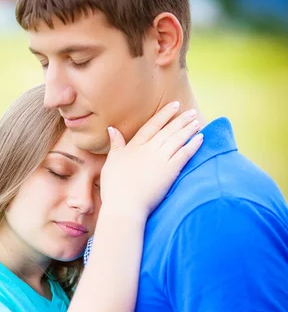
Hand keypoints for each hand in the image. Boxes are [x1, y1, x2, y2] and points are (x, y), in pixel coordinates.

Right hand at [100, 102, 202, 219]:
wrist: (125, 205)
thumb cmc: (114, 187)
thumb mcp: (111, 162)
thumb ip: (115, 145)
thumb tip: (113, 129)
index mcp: (134, 146)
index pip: (152, 125)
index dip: (164, 114)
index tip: (174, 105)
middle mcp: (149, 148)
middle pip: (168, 130)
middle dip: (180, 120)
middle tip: (190, 112)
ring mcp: (161, 159)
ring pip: (178, 139)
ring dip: (189, 129)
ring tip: (197, 122)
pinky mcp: (170, 170)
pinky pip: (185, 153)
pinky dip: (193, 144)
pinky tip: (201, 138)